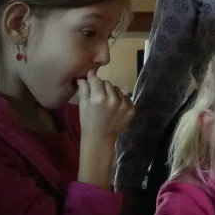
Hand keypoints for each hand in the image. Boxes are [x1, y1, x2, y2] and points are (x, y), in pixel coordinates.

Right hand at [77, 70, 134, 188]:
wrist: (100, 138)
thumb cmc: (88, 122)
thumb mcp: (83, 105)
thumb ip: (84, 89)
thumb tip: (82, 77)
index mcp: (98, 97)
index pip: (96, 79)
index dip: (92, 77)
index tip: (91, 76)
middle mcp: (112, 99)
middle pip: (107, 83)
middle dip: (102, 86)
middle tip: (98, 94)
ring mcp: (124, 104)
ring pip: (118, 89)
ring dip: (112, 92)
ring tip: (107, 102)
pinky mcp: (131, 109)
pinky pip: (126, 97)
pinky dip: (121, 99)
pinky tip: (115, 108)